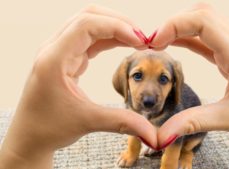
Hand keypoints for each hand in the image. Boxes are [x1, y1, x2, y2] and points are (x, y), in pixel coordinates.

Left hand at [0, 5, 156, 168]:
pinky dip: (109, 38)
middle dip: (118, 23)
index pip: (86, 25)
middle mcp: (54, 49)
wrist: (30, 136)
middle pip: (88, 17)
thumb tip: (152, 133)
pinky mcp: (66, 58)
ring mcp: (59, 52)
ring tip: (137, 41)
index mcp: (54, 59)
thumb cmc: (49, 128)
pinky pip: (89, 39)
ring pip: (89, 25)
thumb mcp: (87, 122)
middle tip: (142, 38)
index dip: (117, 27)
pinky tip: (124, 45)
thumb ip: (122, 122)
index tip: (140, 41)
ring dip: (114, 29)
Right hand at [148, 3, 228, 167]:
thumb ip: (192, 123)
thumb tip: (160, 135)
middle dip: (175, 23)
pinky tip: (175, 45)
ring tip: (159, 43)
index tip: (155, 43)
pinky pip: (207, 40)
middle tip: (154, 42)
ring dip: (181, 29)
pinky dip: (188, 39)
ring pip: (206, 24)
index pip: (205, 21)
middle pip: (204, 15)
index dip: (175, 25)